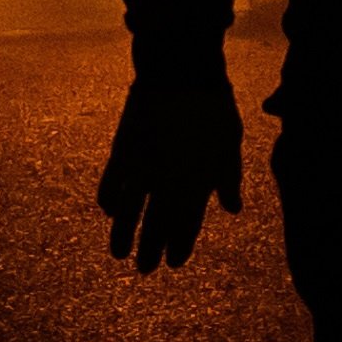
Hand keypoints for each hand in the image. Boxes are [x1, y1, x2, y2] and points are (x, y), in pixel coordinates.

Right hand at [97, 65, 242, 272]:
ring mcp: (142, 167)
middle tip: (146, 269)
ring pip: (128, 212)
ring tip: (119, 255)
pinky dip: (108, 199)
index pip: (187, 223)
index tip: (175, 262)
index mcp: (198, 179)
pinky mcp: (122, 151)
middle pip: (157, 224)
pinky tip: (108, 212)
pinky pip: (111, 184)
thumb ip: (229, 179)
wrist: (182, 73)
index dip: (180, 244)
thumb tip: (232, 210)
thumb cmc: (214, 107)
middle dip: (151, 248)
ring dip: (123, 235)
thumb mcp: (230, 144)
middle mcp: (168, 180)